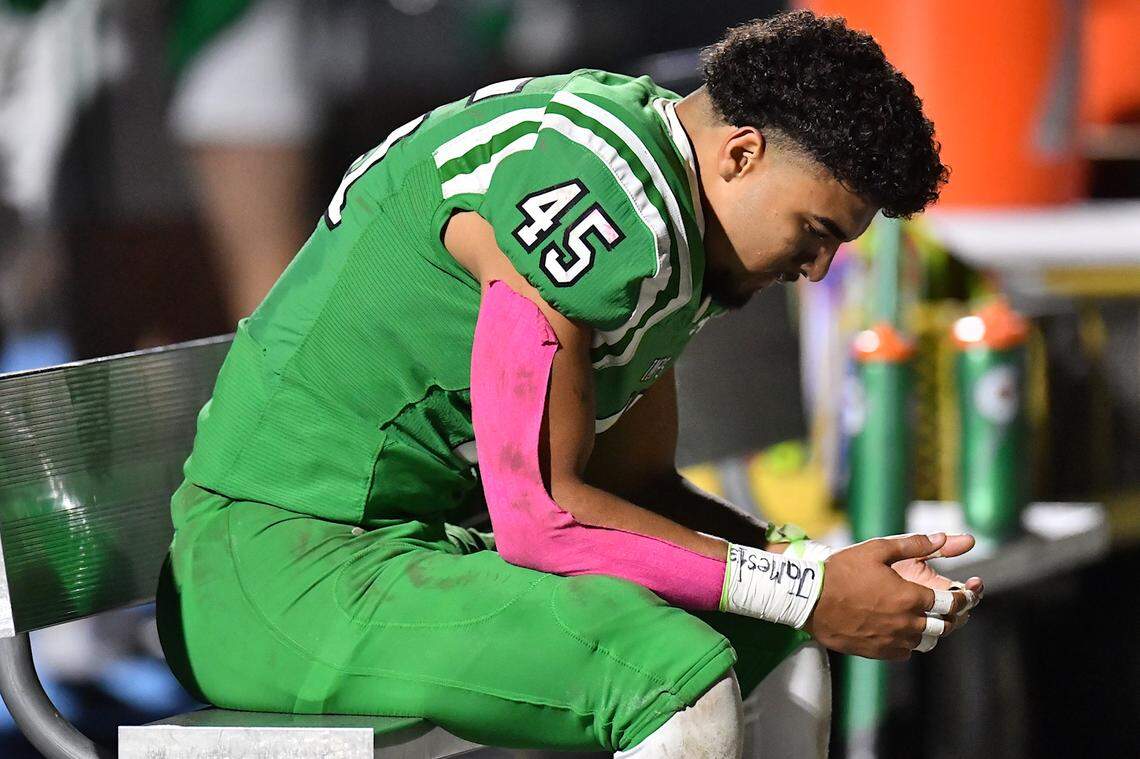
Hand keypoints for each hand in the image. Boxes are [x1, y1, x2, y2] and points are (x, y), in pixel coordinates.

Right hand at [803, 533, 973, 660]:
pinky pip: (905, 652)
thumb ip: (913, 544)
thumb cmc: (842, 570)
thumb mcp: (877, 549)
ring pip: (926, 641)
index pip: (951, 603)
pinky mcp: (879, 652)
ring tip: (923, 618)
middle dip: (950, 616)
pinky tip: (899, 628)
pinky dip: (909, 642)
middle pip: (944, 626)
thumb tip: (941, 537)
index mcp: (910, 597)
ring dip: (930, 630)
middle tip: (946, 606)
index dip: (964, 597)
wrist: (810, 599)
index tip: (966, 593)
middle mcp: (906, 622)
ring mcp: (892, 640)